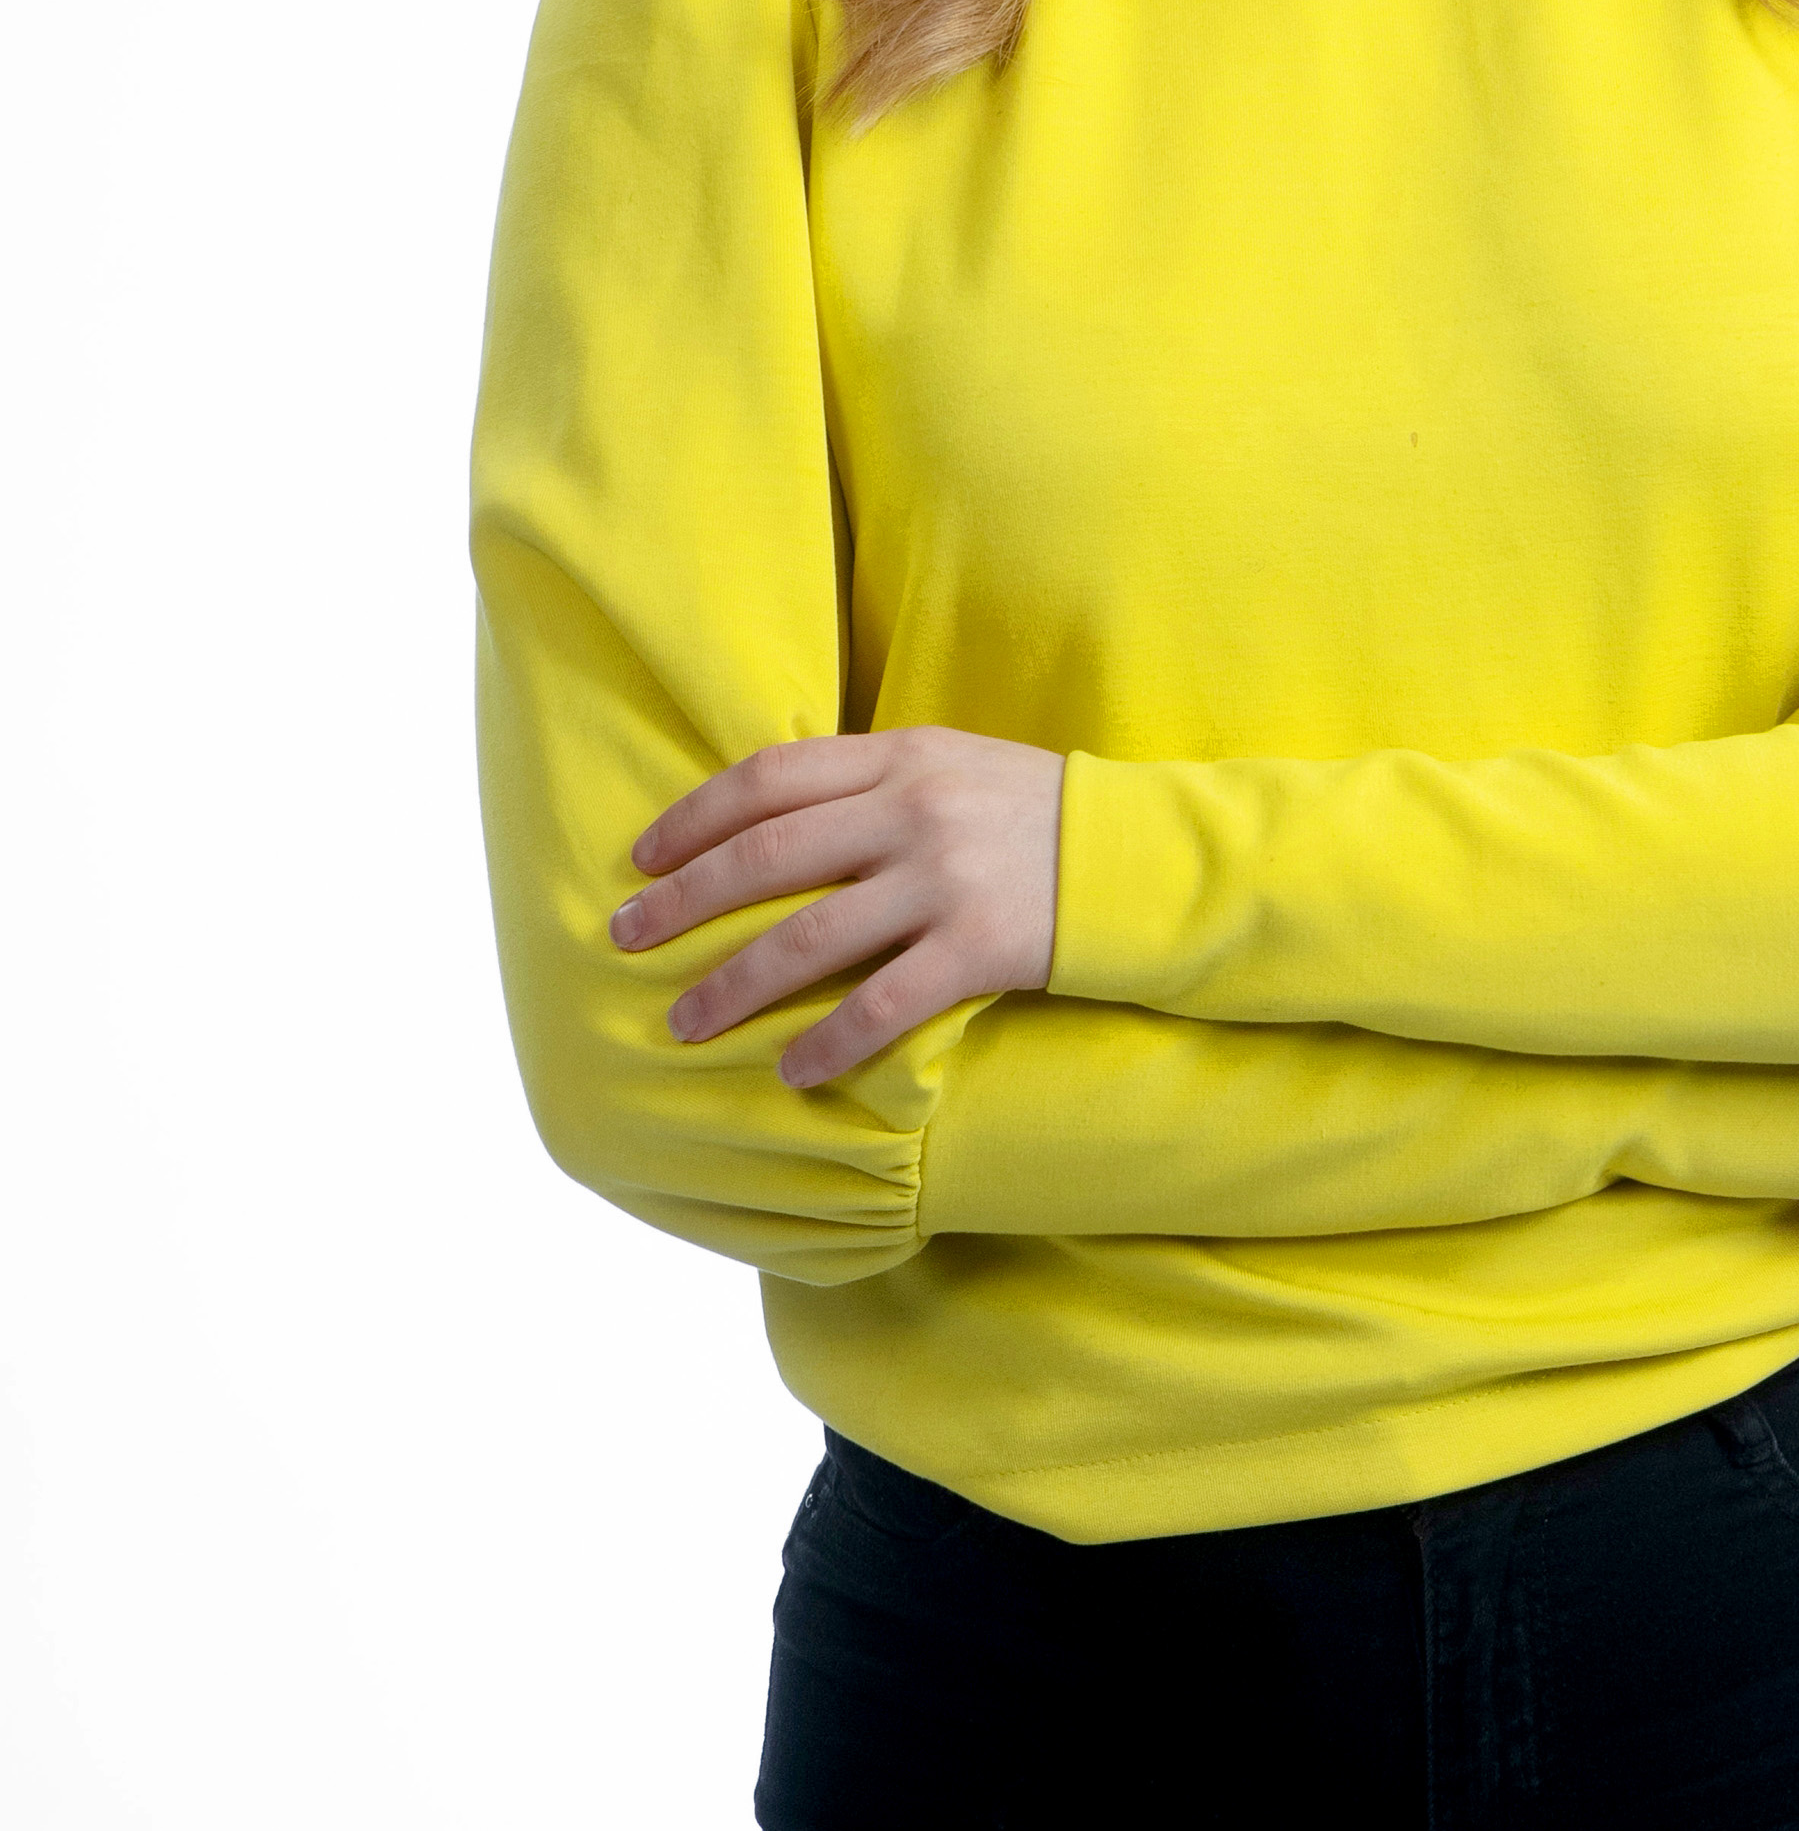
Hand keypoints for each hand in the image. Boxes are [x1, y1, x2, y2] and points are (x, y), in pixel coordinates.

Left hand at [609, 729, 1066, 1088]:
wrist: (1142, 857)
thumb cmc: (1034, 813)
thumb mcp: (953, 764)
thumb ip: (871, 781)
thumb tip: (767, 814)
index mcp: (901, 756)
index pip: (770, 778)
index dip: (694, 818)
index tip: (640, 857)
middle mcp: (913, 811)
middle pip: (767, 856)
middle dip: (683, 901)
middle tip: (623, 939)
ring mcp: (945, 880)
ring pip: (807, 938)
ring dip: (733, 986)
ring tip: (684, 1023)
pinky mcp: (980, 947)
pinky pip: (883, 1005)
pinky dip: (829, 1043)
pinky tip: (792, 1073)